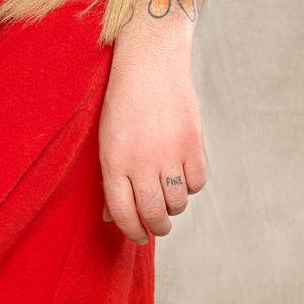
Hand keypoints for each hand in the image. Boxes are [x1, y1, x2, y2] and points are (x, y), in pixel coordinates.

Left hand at [99, 18, 206, 243]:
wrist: (149, 66)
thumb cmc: (122, 105)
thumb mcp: (106, 141)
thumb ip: (111, 180)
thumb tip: (112, 217)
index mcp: (113, 162)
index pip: (123, 212)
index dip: (131, 231)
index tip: (138, 236)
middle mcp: (141, 162)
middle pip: (154, 213)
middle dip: (156, 227)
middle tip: (158, 225)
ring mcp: (169, 153)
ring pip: (178, 202)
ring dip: (174, 206)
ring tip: (168, 196)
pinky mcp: (193, 144)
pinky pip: (197, 182)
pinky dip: (191, 185)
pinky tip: (182, 175)